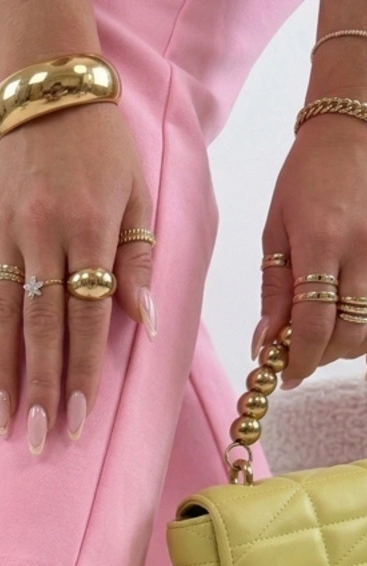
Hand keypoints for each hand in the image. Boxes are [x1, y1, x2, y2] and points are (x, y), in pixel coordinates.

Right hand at [0, 102, 154, 452]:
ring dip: (3, 374)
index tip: (79, 417)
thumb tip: (145, 323)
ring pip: (2, 315)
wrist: (49, 94)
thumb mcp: (137, 195)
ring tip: (4, 421)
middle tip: (41, 438)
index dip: (82, 369)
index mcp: (88, 227)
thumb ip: (138, 260)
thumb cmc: (104, 150)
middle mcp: (43, 234)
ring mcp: (7, 233)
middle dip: (41, 386)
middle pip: (41, 325)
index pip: (86, 314)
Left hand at [256, 116, 366, 385]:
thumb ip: (274, 290)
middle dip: (322, 356)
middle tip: (301, 355)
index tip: (286, 375)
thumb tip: (265, 344)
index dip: (301, 358)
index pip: (314, 321)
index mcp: (321, 241)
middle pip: (350, 332)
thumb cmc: (307, 179)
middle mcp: (361, 249)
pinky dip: (365, 323)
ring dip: (345, 344)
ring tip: (321, 334)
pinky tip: (345, 315)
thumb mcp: (276, 230)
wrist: (354, 132)